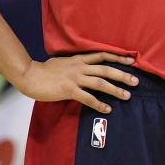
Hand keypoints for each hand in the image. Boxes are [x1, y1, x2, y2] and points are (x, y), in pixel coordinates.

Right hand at [15, 51, 137, 112]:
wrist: (29, 74)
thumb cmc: (43, 71)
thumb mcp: (62, 63)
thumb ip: (74, 65)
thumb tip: (82, 69)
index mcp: (78, 59)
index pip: (102, 55)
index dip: (117, 57)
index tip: (131, 60)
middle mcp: (79, 67)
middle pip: (106, 69)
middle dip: (122, 75)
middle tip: (136, 81)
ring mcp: (74, 78)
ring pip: (100, 83)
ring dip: (115, 89)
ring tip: (127, 95)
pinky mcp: (68, 90)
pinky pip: (88, 98)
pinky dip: (99, 104)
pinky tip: (108, 109)